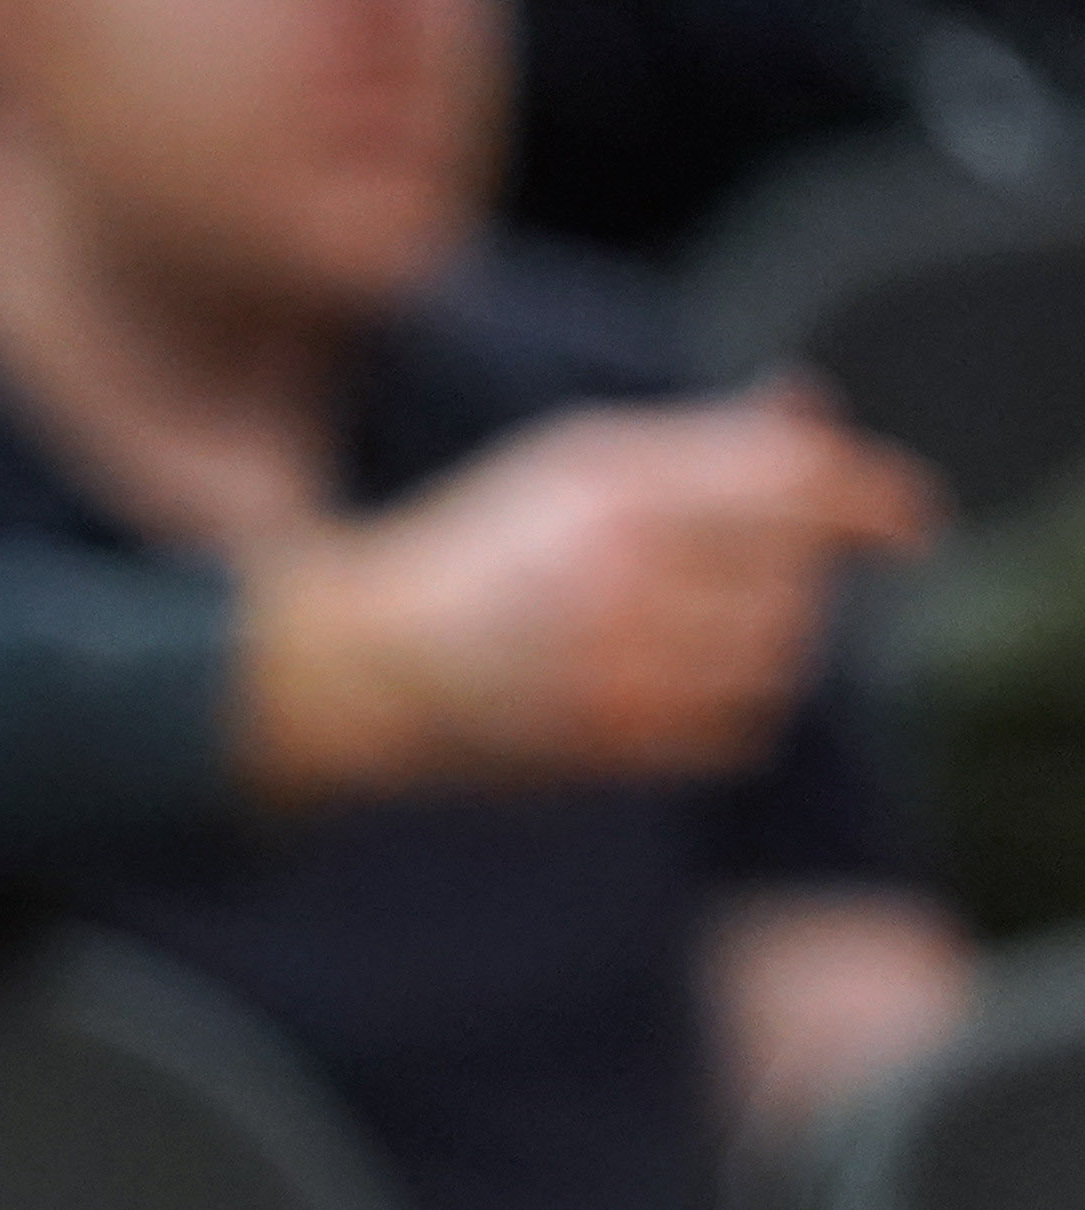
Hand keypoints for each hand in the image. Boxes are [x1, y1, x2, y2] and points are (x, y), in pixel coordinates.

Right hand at [240, 382, 937, 805]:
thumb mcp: (575, 461)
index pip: (795, 480)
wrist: (365, 666)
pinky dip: (736, 708)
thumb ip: (696, 437)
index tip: (907, 525)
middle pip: (797, 570)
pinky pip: (740, 726)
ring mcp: (618, 660)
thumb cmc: (475, 552)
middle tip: (759, 581)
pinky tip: (683, 688)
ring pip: (779, 653)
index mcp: (615, 482)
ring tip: (707, 633)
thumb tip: (808, 406)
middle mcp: (622, 567)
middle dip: (799, 577)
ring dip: (771, 644)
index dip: (870, 498)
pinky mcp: (611, 740)